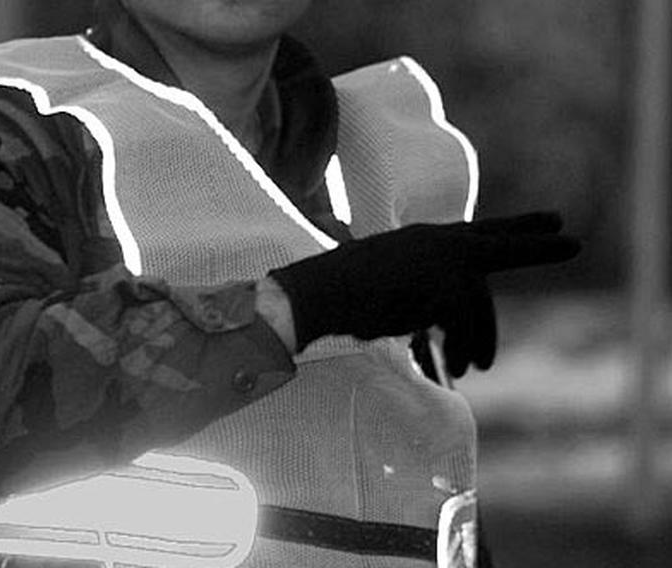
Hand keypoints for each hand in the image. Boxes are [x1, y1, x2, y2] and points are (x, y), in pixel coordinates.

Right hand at [268, 211, 580, 375]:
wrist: (319, 292)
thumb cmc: (340, 290)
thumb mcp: (385, 277)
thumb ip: (418, 283)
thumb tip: (437, 312)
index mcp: (425, 239)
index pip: (480, 231)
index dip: (519, 227)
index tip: (555, 220)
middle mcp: (438, 243)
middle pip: (498, 247)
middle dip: (536, 247)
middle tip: (572, 243)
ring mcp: (441, 261)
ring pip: (478, 302)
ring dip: (480, 338)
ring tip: (476, 366)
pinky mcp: (441, 284)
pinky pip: (465, 324)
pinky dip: (463, 348)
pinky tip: (458, 367)